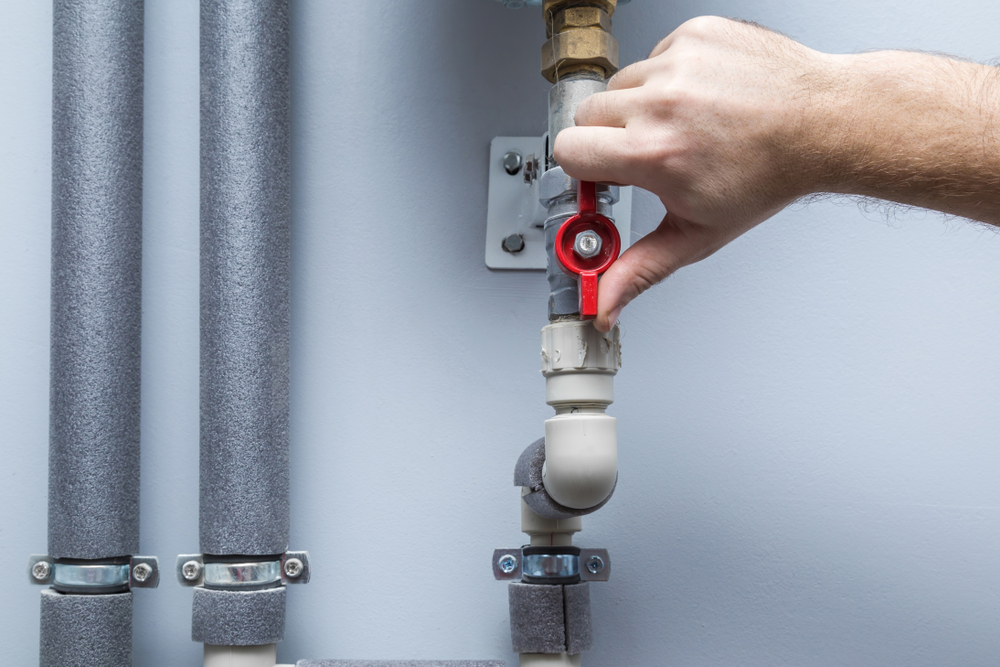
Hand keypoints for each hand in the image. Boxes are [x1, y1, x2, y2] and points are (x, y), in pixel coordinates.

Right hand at [554, 17, 840, 331]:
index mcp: (654, 152)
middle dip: (608, 138)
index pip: (567, 151)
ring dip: (638, 106)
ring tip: (682, 125)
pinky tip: (700, 98)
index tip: (606, 178)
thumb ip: (639, 270)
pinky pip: (653, 56)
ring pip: (619, 84)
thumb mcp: (697, 234)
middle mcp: (662, 101)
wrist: (823, 123)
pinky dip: (670, 76)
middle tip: (649, 153)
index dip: (584, 169)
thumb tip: (605, 305)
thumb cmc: (768, 176)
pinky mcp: (695, 34)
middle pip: (586, 116)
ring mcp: (678, 62)